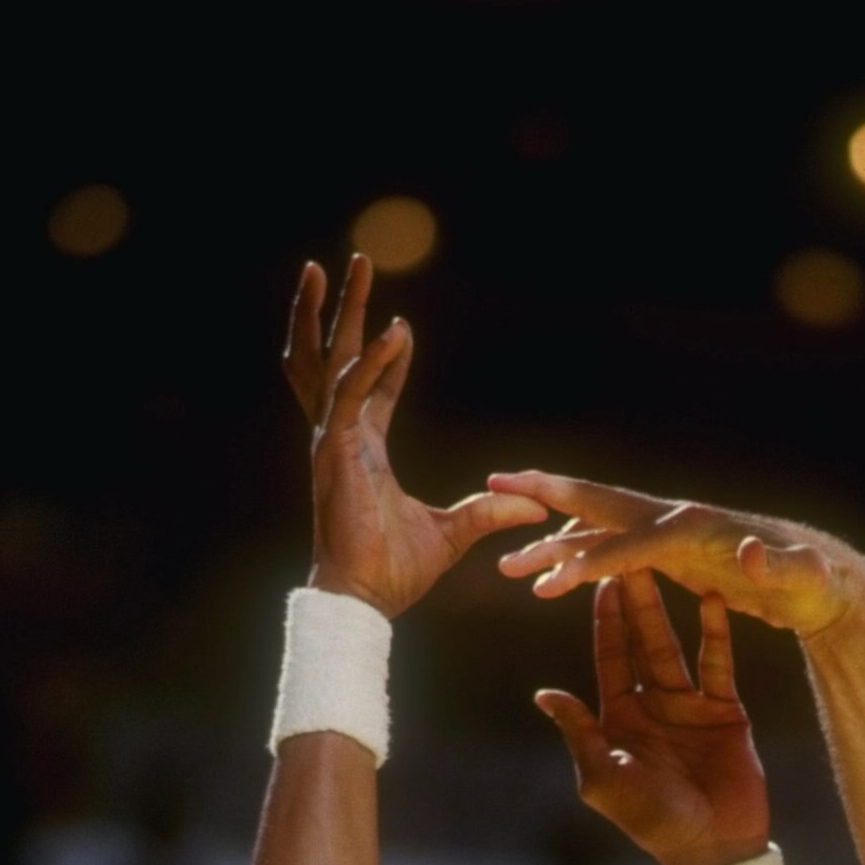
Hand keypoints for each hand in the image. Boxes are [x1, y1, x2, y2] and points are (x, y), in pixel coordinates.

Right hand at [283, 257, 542, 618]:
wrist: (366, 601)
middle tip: (352, 263)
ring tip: (339, 268)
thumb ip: (491, 512)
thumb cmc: (395, 572)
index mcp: (363, 451)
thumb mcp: (455, 533)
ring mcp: (333, 441)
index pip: (371, 387)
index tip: (402, 326)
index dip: (385, 356)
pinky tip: (394, 332)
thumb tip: (536, 504)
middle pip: (335, 357)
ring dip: (335, 313)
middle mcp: (341, 437)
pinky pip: (350, 394)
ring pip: (327, 360)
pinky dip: (372, 362)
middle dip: (342, 310)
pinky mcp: (336, 453)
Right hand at [488, 469, 864, 638]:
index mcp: (695, 527)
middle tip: (495, 485)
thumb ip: (779, 565)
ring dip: (552, 548)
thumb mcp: (802, 576)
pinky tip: (550, 577)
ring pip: (597, 536)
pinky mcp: (668, 553)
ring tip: (506, 567)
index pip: (633, 543)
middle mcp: (673, 520)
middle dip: (546, 496)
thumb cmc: (811, 581)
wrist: (819, 579)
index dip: (593, 562)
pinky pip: (611, 554)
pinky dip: (578, 563)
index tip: (552, 581)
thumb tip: (752, 551)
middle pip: (599, 508)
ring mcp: (667, 534)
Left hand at [536, 574, 769, 864]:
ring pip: (675, 646)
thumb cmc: (652, 821)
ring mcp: (689, 705)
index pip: (609, 658)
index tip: (597, 578)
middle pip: (640, 642)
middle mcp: (652, 704)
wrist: (712, 847)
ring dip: (668, 608)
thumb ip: (581, 735)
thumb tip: (546, 694)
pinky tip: (714, 600)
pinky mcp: (724, 710)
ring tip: (665, 565)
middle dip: (634, 601)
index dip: (604, 620)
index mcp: (619, 718)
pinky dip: (716, 634)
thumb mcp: (606, 780)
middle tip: (629, 554)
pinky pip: (718, 665)